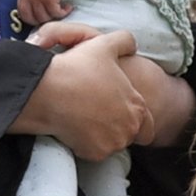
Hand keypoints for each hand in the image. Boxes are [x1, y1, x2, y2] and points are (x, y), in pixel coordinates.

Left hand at [16, 0, 73, 30]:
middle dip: (45, 19)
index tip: (43, 18)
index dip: (33, 19)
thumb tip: (35, 15)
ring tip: (62, 8)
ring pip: (45, 17)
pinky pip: (56, 13)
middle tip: (54, 14)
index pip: (23, 14)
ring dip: (56, 15)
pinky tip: (68, 6)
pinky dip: (64, 12)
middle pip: (33, 18)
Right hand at [27, 22, 192, 155]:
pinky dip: (85, 142)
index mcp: (138, 107)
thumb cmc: (78, 68)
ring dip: (102, 135)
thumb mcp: (105, 45)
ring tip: (85, 117)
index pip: (147, 127)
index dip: (135, 121)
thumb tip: (130, 45)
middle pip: (128, 136)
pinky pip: (92, 151)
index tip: (120, 115)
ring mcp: (112, 144)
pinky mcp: (94, 154)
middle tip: (99, 113)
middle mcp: (129, 129)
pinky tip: (75, 126)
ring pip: (111, 144)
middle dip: (117, 127)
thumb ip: (124, 41)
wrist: (48, 91)